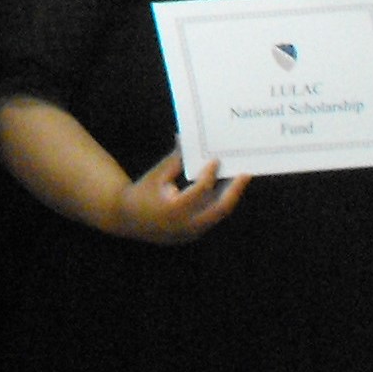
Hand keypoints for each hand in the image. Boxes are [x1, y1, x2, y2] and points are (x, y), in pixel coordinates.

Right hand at [103, 148, 246, 244]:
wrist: (126, 218)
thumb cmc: (141, 192)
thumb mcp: (156, 175)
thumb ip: (175, 160)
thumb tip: (185, 138)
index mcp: (174, 209)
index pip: (201, 190)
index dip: (210, 174)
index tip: (216, 160)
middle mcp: (186, 224)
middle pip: (220, 208)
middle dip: (235, 190)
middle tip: (246, 173)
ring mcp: (191, 232)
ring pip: (218, 213)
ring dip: (229, 195)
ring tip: (239, 178)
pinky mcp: (193, 233)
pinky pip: (211, 216)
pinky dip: (218, 202)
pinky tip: (225, 188)